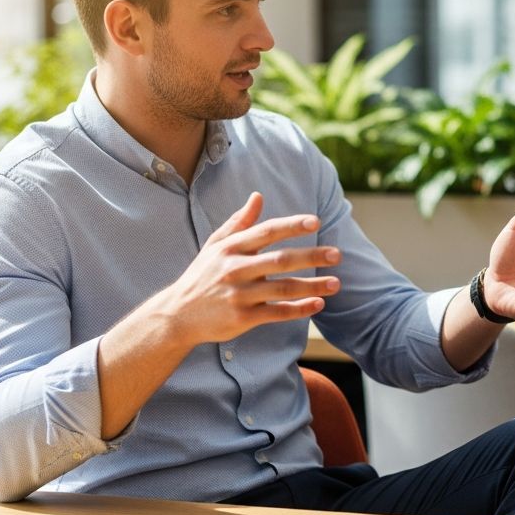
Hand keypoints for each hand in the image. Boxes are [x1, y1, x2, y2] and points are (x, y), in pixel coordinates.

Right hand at [155, 192, 341, 344]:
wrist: (177, 315)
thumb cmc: (202, 276)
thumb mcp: (215, 246)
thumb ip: (239, 222)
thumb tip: (258, 196)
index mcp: (231, 248)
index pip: (266, 232)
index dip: (291, 226)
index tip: (316, 221)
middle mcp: (235, 270)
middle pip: (280, 260)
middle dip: (311, 256)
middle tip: (337, 254)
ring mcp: (239, 295)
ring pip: (282, 289)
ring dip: (312, 286)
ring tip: (336, 283)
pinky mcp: (242, 318)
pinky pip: (276, 313)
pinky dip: (299, 309)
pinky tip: (318, 304)